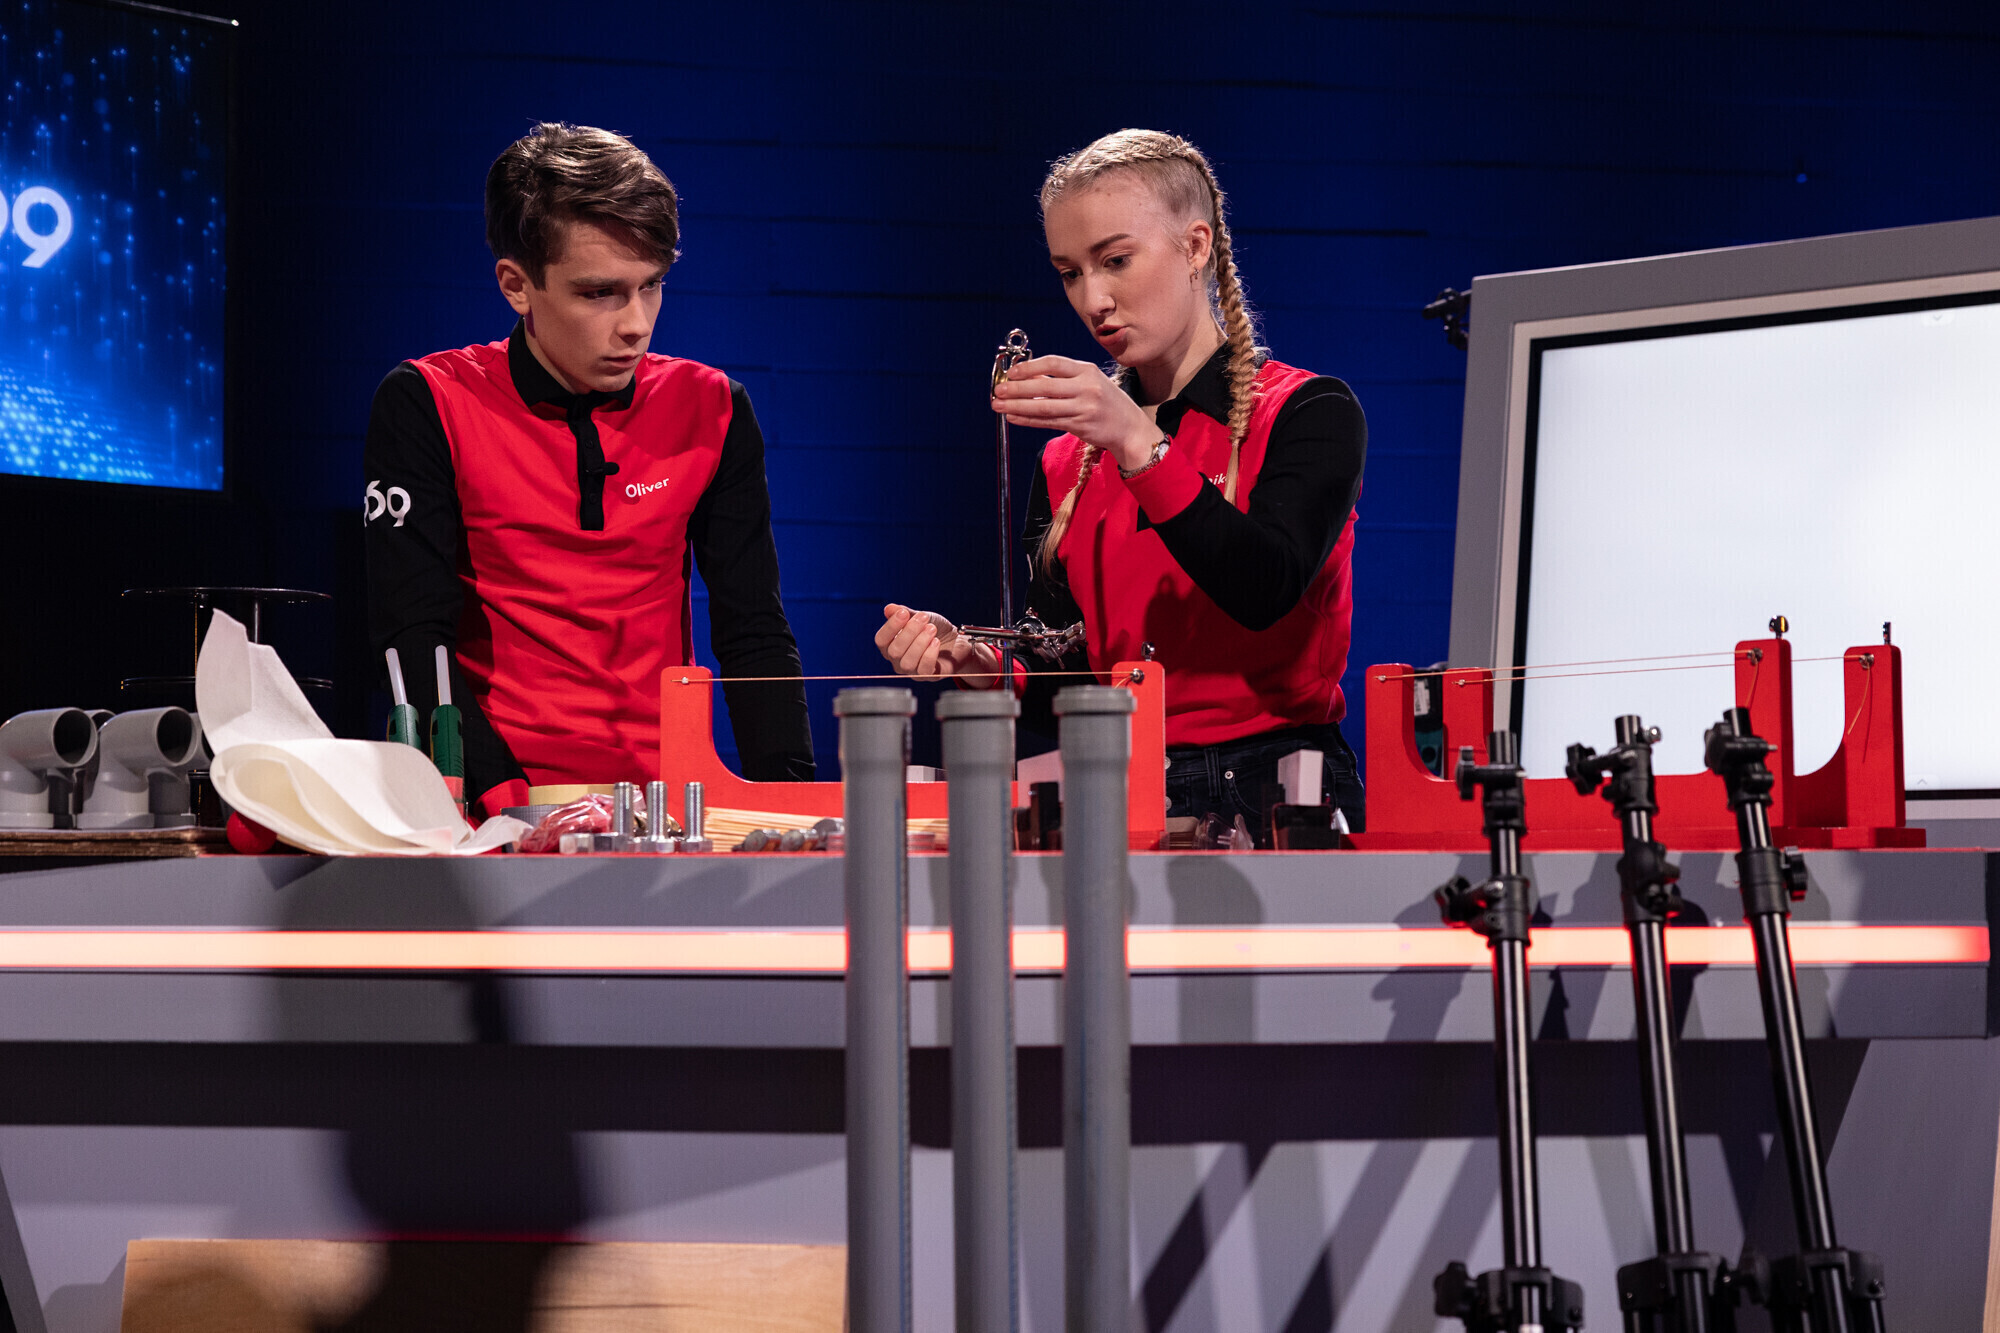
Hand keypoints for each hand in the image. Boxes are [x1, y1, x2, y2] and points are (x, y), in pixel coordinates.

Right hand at [874, 604, 1001, 683]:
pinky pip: (923, 670)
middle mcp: (898, 660)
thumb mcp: (922, 617)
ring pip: (907, 663)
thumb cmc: (936, 629)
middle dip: (909, 632)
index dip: (890, 626)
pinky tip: (936, 642)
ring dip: (920, 643)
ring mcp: (912, 671)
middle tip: (924, 618)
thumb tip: (889, 608)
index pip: (881, 640)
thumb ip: (906, 613)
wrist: (957, 640)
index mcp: (891, 645)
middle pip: (894, 651)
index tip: (903, 613)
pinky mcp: (928, 676)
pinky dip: (929, 654)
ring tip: (932, 629)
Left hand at [991, 356, 1158, 472]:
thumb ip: (1061, 378)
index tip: (1012, 371)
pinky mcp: (1080, 426)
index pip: (1054, 363)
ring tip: (999, 405)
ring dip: (1018, 406)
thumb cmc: (1106, 401)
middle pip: (1046, 387)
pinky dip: (1028, 420)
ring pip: (1044, 407)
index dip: (1031, 367)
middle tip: (999, 390)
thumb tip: (1028, 375)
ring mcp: (1084, 408)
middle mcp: (1087, 388)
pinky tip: (1013, 417)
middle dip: (1018, 388)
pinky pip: (1048, 422)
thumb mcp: (1089, 382)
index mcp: (1087, 370)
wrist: (1130, 427)